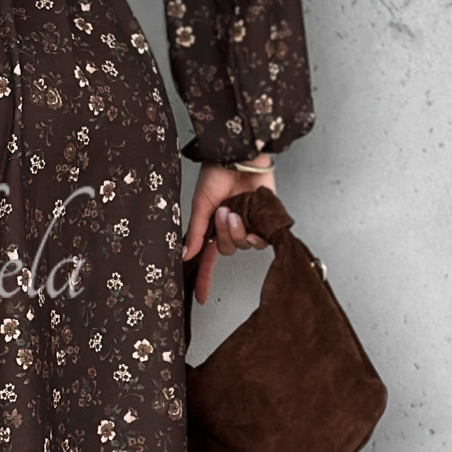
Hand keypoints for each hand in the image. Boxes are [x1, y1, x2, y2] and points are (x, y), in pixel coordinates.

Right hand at [182, 161, 276, 305]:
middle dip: (225, 235)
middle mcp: (229, 226)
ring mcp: (248, 223)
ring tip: (236, 211)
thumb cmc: (217, 173)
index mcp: (211, 224)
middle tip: (224, 214)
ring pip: (244, 245)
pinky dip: (258, 236)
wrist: (240, 155)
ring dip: (239, 231)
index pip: (206, 257)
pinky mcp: (265, 218)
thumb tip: (185, 255)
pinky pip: (262, 239)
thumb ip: (195, 232)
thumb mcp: (201, 204)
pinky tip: (253, 224)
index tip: (200, 297)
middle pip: (226, 249)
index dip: (204, 277)